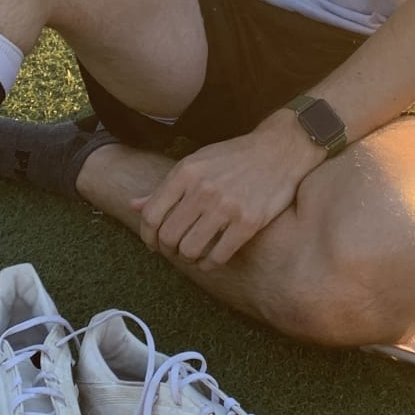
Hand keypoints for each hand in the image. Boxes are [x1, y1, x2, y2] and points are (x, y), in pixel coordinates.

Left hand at [132, 115, 322, 268]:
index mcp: (185, 172)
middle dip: (167, 249)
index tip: (153, 243)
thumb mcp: (197, 162)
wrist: (280, 150)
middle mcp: (202, 189)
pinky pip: (217, 256)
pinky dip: (209, 264)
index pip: (151, 215)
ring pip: (189, 250)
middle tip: (175, 249)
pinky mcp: (248, 222)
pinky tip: (211, 259)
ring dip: (188, 258)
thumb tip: (134, 205)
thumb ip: (166, 187)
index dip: (147, 236)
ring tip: (193, 253)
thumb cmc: (235, 157)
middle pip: (168, 236)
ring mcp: (225, 206)